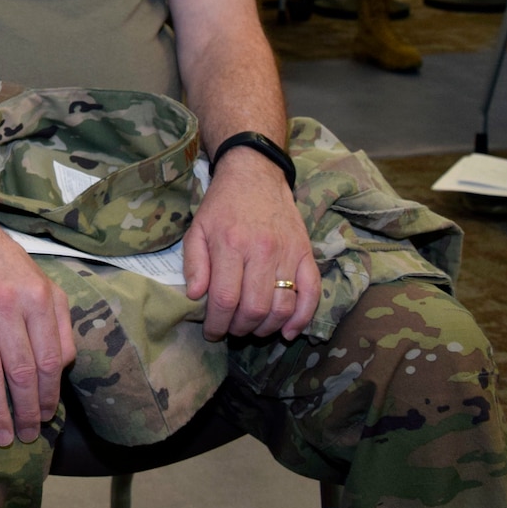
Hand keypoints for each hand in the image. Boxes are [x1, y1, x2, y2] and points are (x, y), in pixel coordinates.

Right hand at [0, 214, 76, 446]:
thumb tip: (62, 366)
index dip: (48, 395)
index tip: (46, 417)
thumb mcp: (41, 282)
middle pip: (20, 371)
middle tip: (26, 436)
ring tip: (0, 435)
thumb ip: (58, 322)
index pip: (48, 360)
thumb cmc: (1, 261)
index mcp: (36, 298)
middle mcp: (5, 304)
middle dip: (25, 411)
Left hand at [182, 151, 319, 342]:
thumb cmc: (222, 205)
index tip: (212, 332)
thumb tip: (196, 296)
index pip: (225, 298)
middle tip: (232, 330)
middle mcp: (262, 251)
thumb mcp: (197, 228)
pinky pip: (312, 293)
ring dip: (268, 328)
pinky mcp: (307, 253)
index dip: (218, 323)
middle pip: (255, 308)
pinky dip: (302, 318)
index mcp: (231, 244)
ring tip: (254, 329)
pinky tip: (288, 331)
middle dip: (241, 328)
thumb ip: (194, 264)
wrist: (255, 175)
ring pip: (283, 306)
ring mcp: (288, 253)